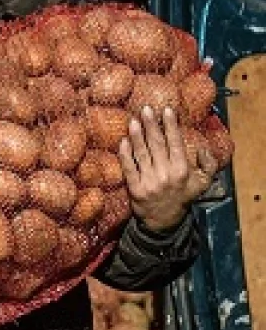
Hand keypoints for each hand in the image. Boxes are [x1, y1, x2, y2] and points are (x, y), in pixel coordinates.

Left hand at [118, 106, 217, 232]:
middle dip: (151, 125)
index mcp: (182, 171)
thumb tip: (204, 147)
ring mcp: (149, 181)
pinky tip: (122, 141)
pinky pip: (129, 167)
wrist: (163, 221)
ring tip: (134, 120)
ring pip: (141, 153)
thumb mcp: (202, 183)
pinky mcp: (134, 188)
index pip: (175, 143)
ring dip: (137, 136)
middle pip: (157, 144)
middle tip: (146, 108)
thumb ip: (208, 165)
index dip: (171, 125)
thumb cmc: (182, 197)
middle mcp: (165, 175)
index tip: (167, 110)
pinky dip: (125, 154)